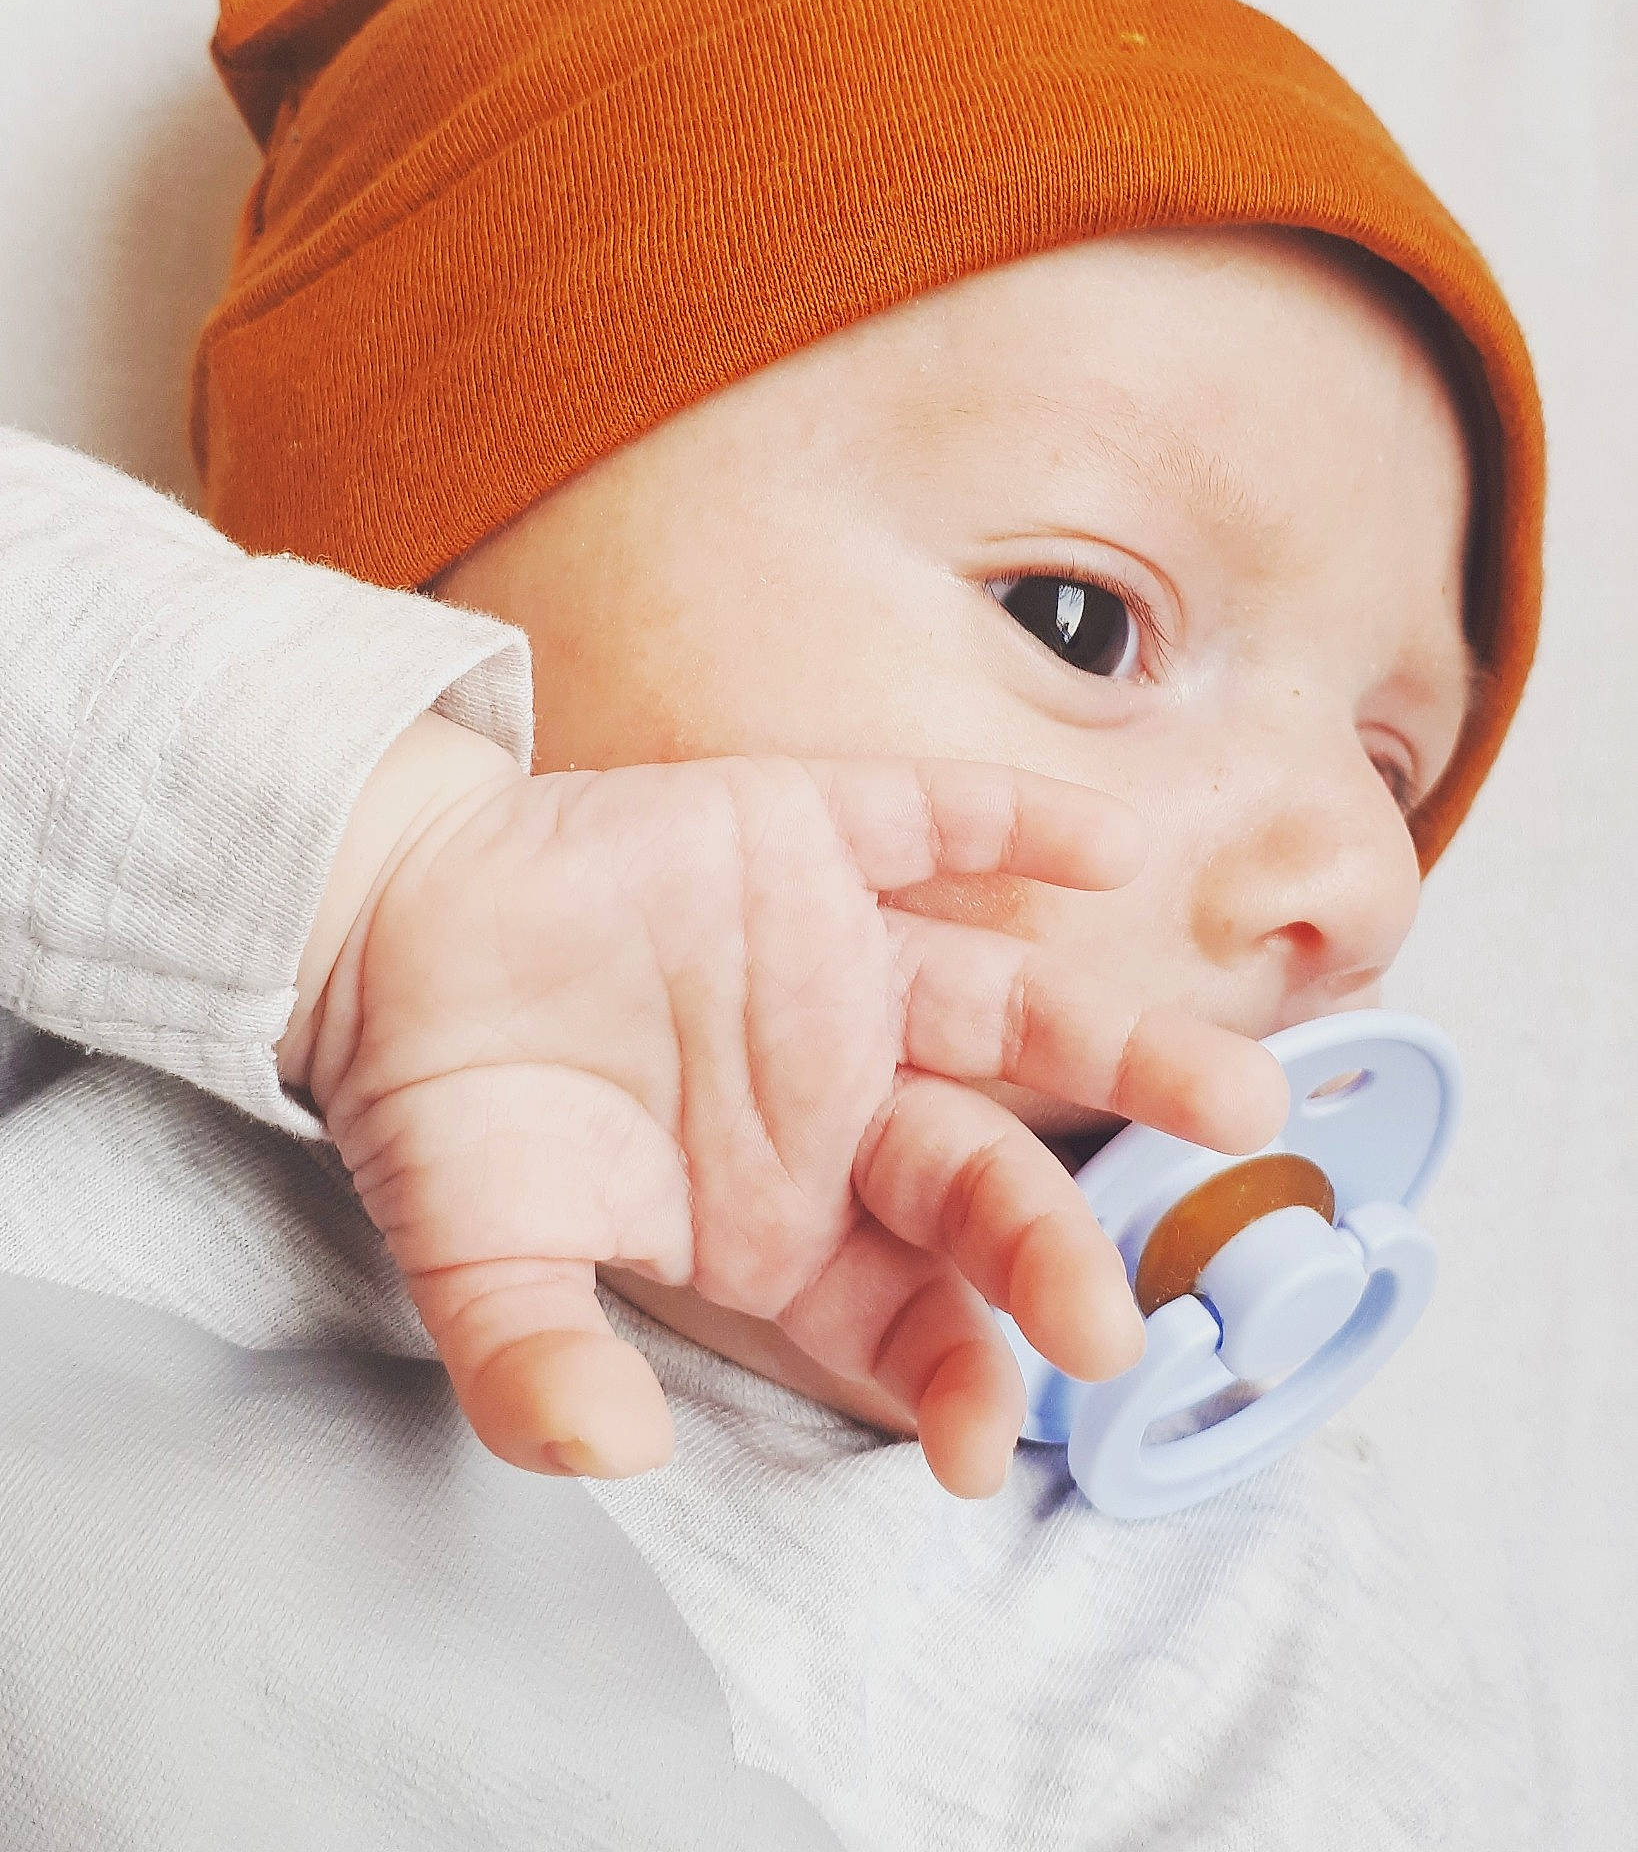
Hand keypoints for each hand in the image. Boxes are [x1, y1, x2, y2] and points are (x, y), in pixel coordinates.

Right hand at [282, 722, 1287, 1496]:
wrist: (392, 921)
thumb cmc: (444, 1100)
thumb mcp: (478, 1258)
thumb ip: (539, 1364)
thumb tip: (612, 1458)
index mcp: (783, 1215)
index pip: (908, 1311)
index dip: (956, 1373)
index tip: (987, 1441)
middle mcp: (842, 1096)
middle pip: (982, 1175)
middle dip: (1046, 1248)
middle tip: (1108, 1320)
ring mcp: (840, 963)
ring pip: (1011, 1007)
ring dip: (1124, 1046)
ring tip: (1238, 1097)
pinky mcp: (811, 836)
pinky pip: (934, 823)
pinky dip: (1017, 826)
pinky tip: (1111, 851)